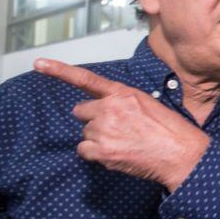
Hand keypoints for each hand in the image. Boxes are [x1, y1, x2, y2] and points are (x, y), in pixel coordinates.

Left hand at [35, 58, 209, 190]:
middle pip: (83, 112)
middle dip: (94, 120)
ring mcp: (104, 130)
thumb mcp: (149, 104)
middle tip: (117, 129)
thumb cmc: (171, 131)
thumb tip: (106, 111)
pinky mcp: (102, 151)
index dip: (59, 70)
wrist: (181, 154)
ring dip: (98, 139)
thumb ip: (123, 102)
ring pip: (86, 133)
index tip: (38, 64)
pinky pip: (84, 150)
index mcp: (122, 94)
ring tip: (124, 143)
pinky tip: (116, 154)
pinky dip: (95, 154)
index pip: (86, 79)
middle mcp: (109, 109)